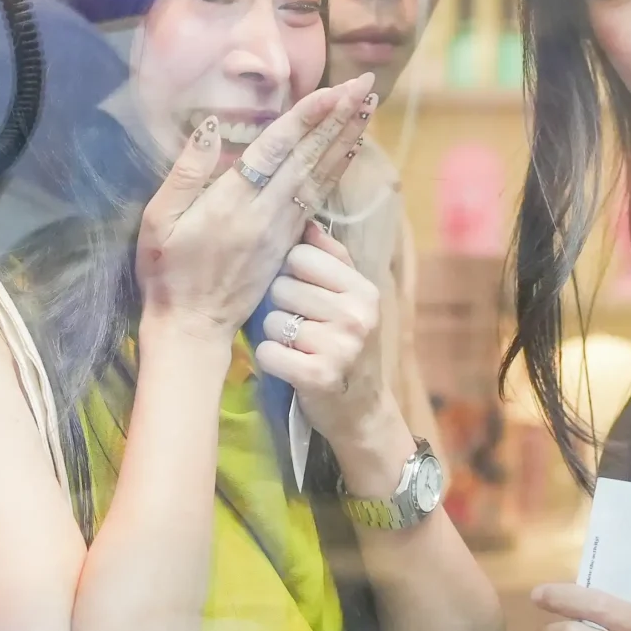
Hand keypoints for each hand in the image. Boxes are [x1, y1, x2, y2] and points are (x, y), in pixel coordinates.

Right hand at [136, 75, 373, 340]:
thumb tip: (210, 126)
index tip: (335, 90)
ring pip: (320, 176)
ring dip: (346, 139)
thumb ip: (186, 173)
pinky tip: (349, 150)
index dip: (307, 117)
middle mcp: (264, 213)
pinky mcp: (288, 243)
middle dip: (338, 119)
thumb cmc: (166, 273)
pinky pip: (317, 198)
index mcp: (231, 203)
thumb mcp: (158, 222)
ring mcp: (281, 229)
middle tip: (365, 85)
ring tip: (368, 108)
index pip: (277, 149)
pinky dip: (336, 170)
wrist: (192, 327)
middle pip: (308, 157)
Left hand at [256, 221, 390, 450]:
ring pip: (271, 319)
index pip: (302, 255)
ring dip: (273, 334)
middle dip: (280, 305)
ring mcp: (340, 347)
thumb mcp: (350, 300)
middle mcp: (356, 315)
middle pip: (282, 287)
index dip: (290, 271)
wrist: (360, 409)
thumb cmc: (346, 345)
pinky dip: (270, 359)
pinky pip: (268, 352)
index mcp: (363, 289)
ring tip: (295, 345)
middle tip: (298, 324)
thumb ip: (330, 259)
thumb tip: (306, 221)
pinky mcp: (317, 377)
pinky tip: (288, 365)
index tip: (300, 289)